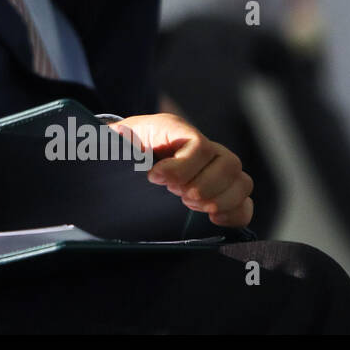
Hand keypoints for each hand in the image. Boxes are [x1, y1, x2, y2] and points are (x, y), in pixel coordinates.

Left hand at [108, 114, 254, 227]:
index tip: (154, 178)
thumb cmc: (117, 150)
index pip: (199, 144)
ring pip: (241, 181)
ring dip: (219, 199)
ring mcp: (216, 169)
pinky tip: (212, 219)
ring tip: (190, 207)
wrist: (123, 158)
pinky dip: (235, 213)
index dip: (180, 167)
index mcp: (175, 129)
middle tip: (177, 196)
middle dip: (203, 185)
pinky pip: (244, 202)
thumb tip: (105, 146)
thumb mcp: (113, 141)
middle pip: (229, 163)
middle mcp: (203, 146)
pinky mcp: (220, 191)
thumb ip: (112, 142)